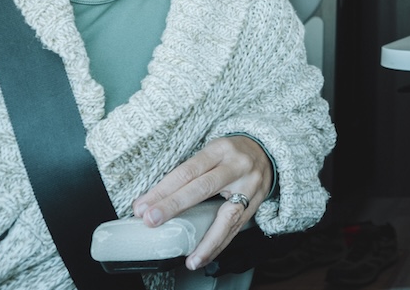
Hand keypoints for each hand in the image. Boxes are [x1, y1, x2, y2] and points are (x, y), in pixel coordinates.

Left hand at [132, 135, 273, 270]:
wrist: (266, 151)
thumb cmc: (230, 154)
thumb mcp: (210, 152)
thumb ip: (188, 174)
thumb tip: (152, 201)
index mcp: (221, 149)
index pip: (188, 171)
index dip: (164, 189)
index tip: (142, 206)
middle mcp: (238, 166)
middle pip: (203, 187)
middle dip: (174, 206)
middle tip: (151, 221)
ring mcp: (251, 185)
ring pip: (227, 215)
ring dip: (206, 241)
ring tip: (191, 259)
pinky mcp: (257, 202)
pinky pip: (237, 227)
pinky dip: (219, 244)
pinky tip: (205, 256)